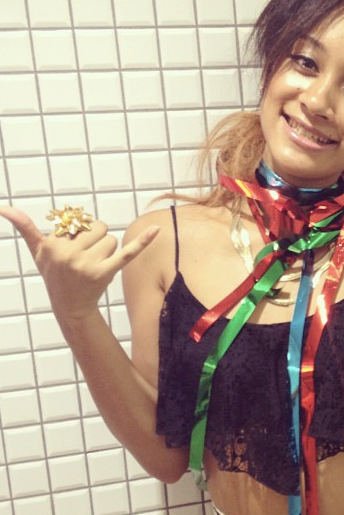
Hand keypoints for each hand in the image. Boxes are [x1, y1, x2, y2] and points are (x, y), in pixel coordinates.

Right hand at [0, 206, 158, 320]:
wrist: (70, 306)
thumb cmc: (54, 275)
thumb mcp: (38, 253)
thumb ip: (26, 229)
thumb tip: (4, 208)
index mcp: (52, 245)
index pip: (78, 223)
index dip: (79, 234)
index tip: (71, 251)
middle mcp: (68, 254)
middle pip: (97, 228)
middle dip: (95, 239)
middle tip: (85, 258)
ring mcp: (87, 264)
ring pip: (110, 239)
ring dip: (107, 250)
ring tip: (93, 265)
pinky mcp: (106, 273)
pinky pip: (127, 253)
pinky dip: (143, 242)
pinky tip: (158, 229)